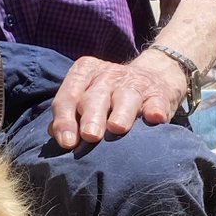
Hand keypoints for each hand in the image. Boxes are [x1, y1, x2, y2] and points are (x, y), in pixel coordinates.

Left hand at [48, 50, 185, 149]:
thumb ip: (70, 114)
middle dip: (91, 117)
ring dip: (121, 113)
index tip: (67, 142)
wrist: (152, 77)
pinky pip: (156, 102)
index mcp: (84, 73)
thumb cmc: (108, 96)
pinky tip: (154, 118)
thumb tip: (57, 136)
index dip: (65, 119)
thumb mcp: (86, 97)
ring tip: (117, 128)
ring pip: (125, 97)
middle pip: (95, 97)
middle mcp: (107, 76)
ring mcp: (134, 84)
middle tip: (90, 136)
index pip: (68, 96)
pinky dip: (155, 110)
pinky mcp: (158, 94)